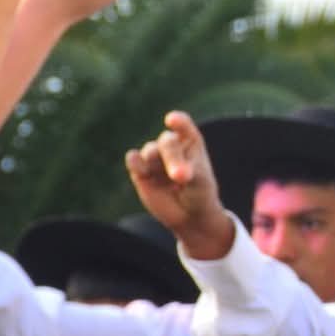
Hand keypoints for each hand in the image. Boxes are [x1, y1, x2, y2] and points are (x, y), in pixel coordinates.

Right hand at [125, 111, 231, 257]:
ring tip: (174, 179)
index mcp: (190, 142)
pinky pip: (133, 159)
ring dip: (157, 162)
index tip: (172, 120)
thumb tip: (170, 171)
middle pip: (167, 141)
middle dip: (172, 156)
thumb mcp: (200, 180)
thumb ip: (187, 170)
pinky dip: (136, 162)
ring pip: (150, 150)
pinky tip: (143, 171)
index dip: (178, 121)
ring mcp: (154, 157)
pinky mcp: (140, 170)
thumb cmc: (200, 192)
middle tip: (181, 175)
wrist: (189, 215)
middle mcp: (171, 146)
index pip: (183, 126)